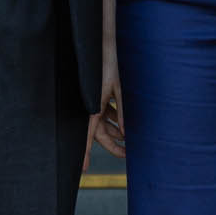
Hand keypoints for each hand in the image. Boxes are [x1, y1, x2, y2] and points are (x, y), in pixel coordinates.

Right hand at [85, 0, 125, 167]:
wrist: (102, 46)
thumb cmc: (108, 65)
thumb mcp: (118, 89)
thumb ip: (121, 110)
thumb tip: (125, 130)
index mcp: (92, 106)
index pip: (88, 135)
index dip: (85, 152)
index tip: (83, 169)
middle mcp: (92, 106)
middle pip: (101, 134)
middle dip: (113, 145)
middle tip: (127, 155)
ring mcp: (96, 102)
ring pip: (105, 124)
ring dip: (117, 133)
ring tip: (131, 142)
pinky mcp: (101, 96)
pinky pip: (108, 113)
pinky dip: (117, 120)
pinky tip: (126, 126)